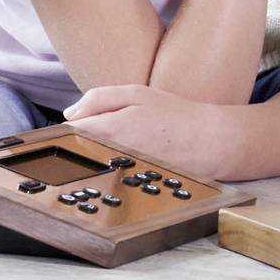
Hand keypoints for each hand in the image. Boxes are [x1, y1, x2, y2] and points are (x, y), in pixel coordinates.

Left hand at [63, 82, 208, 162]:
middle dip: (90, 137)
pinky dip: (119, 165)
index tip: (91, 118)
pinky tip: (140, 156)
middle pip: (80, 148)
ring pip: (95, 162)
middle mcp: (109, 155)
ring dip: (103, 152)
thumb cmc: (175, 115)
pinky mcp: (130, 185)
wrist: (210, 143)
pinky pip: (112, 174)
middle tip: (118, 128)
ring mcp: (119, 174)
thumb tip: (70, 114)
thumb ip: (97, 99)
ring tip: (133, 141)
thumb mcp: (136, 93)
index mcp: (107, 128)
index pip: (70, 130)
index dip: (77, 123)